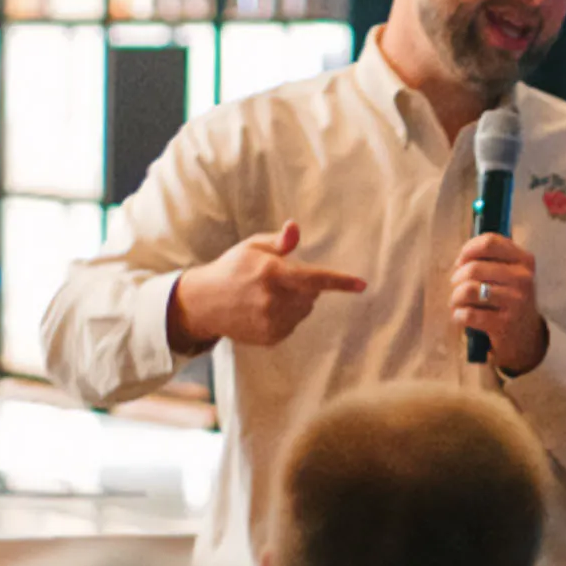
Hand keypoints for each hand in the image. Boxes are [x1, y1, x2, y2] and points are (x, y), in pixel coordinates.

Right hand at [168, 220, 364, 350]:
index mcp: (271, 273)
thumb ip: (280, 241)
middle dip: (304, 286)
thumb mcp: (253, 246)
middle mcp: (272, 300)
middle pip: (312, 295)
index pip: (314, 278)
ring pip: (304, 311)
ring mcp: (270, 322)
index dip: (340, 282)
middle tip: (278, 280)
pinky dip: (286, 317)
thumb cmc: (232, 268)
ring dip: (296, 302)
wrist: (204, 303)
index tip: (361, 284)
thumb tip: (295, 227)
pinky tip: (264, 310)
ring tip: (268, 295)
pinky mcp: (269, 337)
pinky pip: (293, 325)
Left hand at [450, 232, 547, 375]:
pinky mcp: (504, 324)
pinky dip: (458, 316)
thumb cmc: (510, 300)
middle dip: (457, 279)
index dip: (468, 250)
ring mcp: (515, 302)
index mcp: (524, 261)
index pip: (489, 242)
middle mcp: (523, 279)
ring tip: (458, 303)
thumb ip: (491, 259)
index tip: (461, 262)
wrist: (526, 339)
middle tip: (457, 288)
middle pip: (474, 268)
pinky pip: (468, 314)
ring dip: (456, 298)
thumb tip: (461, 257)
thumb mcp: (510, 275)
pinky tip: (462, 317)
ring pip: (468, 290)